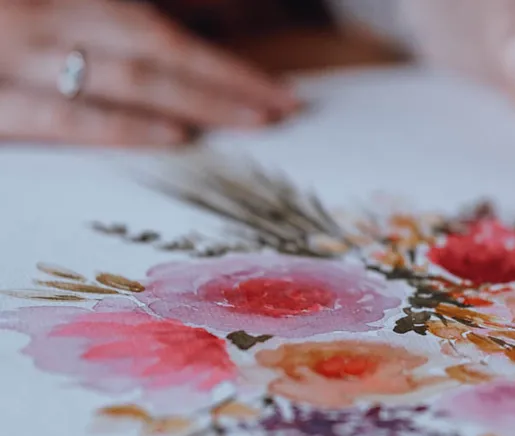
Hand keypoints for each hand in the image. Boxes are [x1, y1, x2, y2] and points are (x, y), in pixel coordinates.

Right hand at [0, 0, 300, 146]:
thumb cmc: (3, 10)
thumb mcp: (64, 5)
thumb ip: (111, 10)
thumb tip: (176, 23)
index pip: (163, 30)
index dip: (224, 64)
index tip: (277, 93)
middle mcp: (45, 16)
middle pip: (156, 55)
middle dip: (226, 87)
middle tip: (281, 112)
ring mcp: (12, 56)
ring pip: (121, 82)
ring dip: (195, 104)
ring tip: (249, 124)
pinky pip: (57, 116)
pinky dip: (117, 127)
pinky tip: (171, 138)